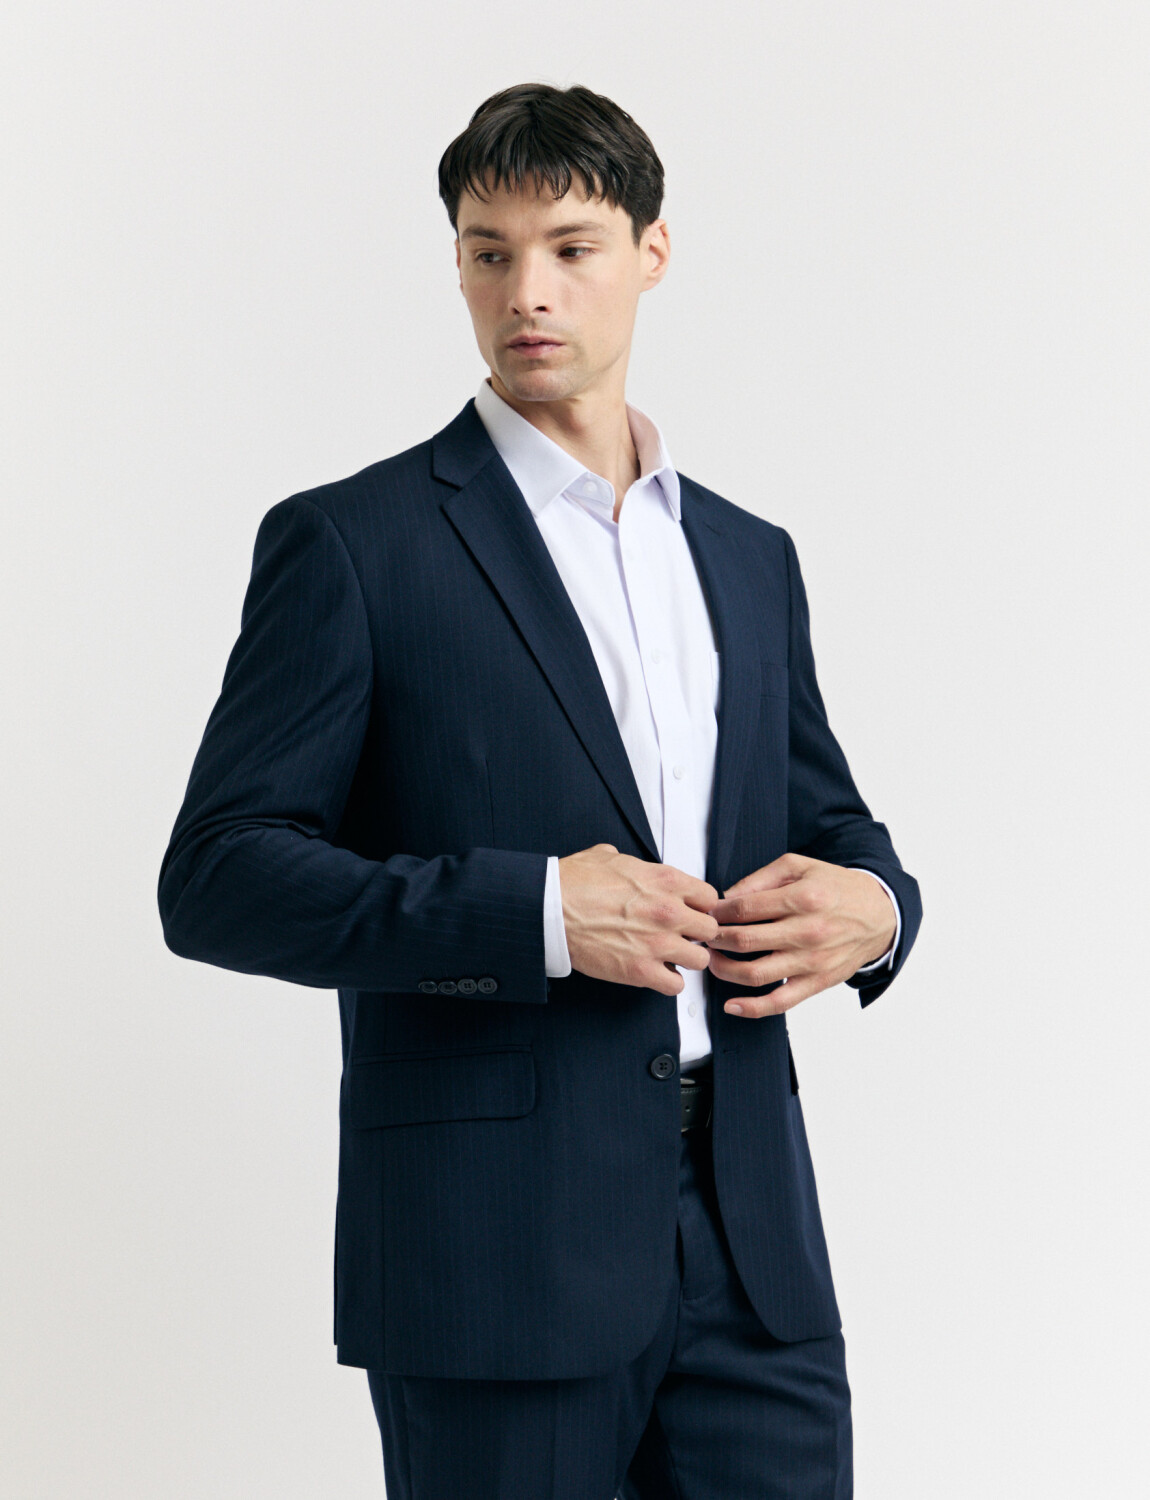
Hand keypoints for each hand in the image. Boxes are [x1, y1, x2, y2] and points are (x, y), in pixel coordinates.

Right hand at [558, 844, 719, 996]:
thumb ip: (631, 862)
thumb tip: (627, 863)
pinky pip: (676, 985)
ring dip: (686, 959)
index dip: (699, 906)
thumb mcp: (608, 857)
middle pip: (710, 929)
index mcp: (665, 881)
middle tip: (680, 936)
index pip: (710, 897)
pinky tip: (654, 972)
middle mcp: (669, 912)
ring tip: (669, 956)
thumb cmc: (573, 883)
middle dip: (696, 933)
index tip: (689, 912)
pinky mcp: (641, 971)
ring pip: (700, 959)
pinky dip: (668, 981)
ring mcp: (657, 944)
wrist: (549, 909)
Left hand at [706, 853, 895, 1016]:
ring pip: (755, 974)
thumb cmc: (837, 889)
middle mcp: (806, 931)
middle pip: (745, 940)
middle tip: (705, 936)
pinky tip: (732, 1005)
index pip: (744, 908)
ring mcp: (811, 961)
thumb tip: (728, 896)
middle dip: (715, 940)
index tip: (708, 913)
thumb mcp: (800, 866)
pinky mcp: (817, 983)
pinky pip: (780, 1002)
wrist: (879, 914)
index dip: (718, 912)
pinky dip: (753, 1008)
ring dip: (724, 970)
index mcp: (802, 898)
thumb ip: (761, 878)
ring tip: (713, 960)